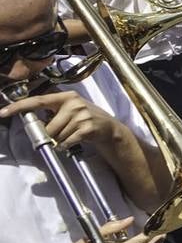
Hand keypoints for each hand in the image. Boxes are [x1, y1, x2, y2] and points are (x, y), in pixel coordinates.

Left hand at [0, 92, 120, 151]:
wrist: (110, 130)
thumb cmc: (86, 120)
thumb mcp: (71, 109)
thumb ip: (53, 111)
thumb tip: (32, 122)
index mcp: (67, 97)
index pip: (38, 100)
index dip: (19, 107)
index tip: (3, 112)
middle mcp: (74, 103)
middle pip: (48, 127)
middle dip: (50, 135)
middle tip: (60, 134)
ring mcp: (82, 115)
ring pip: (56, 136)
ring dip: (60, 141)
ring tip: (72, 135)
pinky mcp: (87, 128)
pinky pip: (66, 142)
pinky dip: (66, 146)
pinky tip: (74, 141)